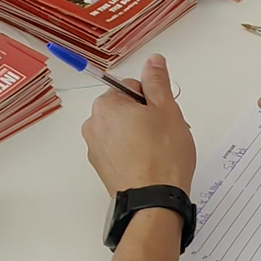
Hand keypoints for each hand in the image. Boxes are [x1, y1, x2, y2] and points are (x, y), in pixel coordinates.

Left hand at [82, 55, 195, 195]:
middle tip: (165, 132)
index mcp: (106, 105)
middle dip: (146, 116)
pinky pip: (120, 150)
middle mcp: (94, 125)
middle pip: (125, 108)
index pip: (131, 86)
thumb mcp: (166, 109)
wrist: (154, 200)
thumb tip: (153, 61)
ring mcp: (96, 149)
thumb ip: (157, 81)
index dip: (152, 99)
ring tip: (160, 150)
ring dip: (142, 134)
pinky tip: (151, 162)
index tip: (163, 114)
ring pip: (124, 130)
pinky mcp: (103, 168)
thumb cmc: (162, 156)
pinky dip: (135, 152)